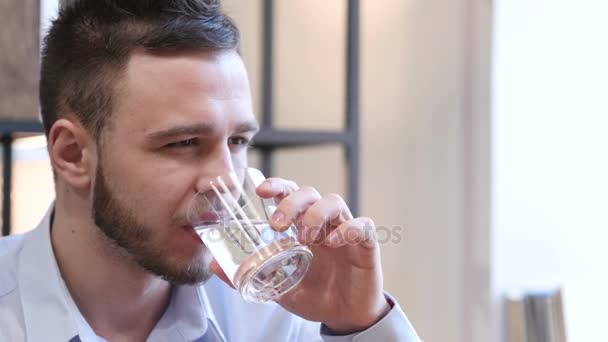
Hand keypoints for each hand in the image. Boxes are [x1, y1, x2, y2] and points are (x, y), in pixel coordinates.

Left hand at [253, 177, 390, 333]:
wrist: (344, 316)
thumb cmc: (313, 294)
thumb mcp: (277, 287)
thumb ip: (250, 274)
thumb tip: (214, 265)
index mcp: (301, 226)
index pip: (290, 194)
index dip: (277, 185)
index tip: (260, 191)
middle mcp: (323, 222)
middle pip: (309, 192)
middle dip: (292, 202)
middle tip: (278, 223)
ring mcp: (344, 230)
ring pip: (334, 202)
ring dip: (316, 215)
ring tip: (305, 237)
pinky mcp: (366, 244)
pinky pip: (361, 225)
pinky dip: (347, 229)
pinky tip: (334, 242)